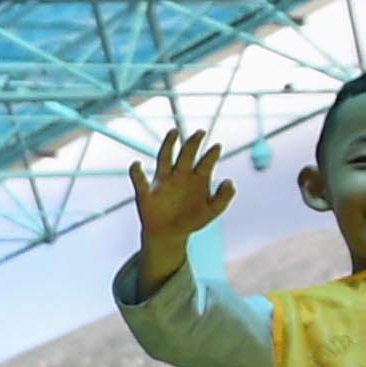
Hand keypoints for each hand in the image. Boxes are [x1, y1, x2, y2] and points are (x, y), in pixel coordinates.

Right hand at [130, 128, 234, 287]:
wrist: (169, 234)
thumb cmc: (192, 219)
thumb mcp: (212, 211)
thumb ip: (223, 198)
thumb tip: (229, 181)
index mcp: (198, 178)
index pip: (206, 162)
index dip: (212, 155)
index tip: (217, 147)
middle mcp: (180, 175)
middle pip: (186, 154)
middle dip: (193, 143)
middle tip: (201, 133)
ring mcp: (163, 181)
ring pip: (165, 158)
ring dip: (168, 145)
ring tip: (173, 132)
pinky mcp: (147, 192)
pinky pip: (140, 180)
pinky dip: (136, 172)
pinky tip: (136, 164)